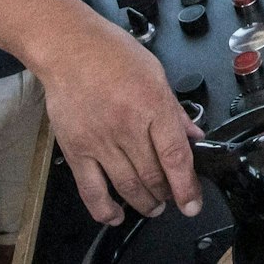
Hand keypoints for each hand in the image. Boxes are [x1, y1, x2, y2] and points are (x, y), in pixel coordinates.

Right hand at [39, 14, 204, 224]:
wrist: (69, 48)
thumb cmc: (113, 54)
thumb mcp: (156, 74)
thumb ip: (175, 110)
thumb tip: (194, 136)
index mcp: (152, 105)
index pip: (175, 156)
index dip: (186, 185)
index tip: (192, 203)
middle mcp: (127, 126)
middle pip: (153, 175)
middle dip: (167, 194)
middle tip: (172, 198)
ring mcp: (100, 141)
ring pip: (127, 186)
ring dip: (143, 203)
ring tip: (152, 206)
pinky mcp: (76, 150)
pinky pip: (91, 189)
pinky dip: (105, 209)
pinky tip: (116, 215)